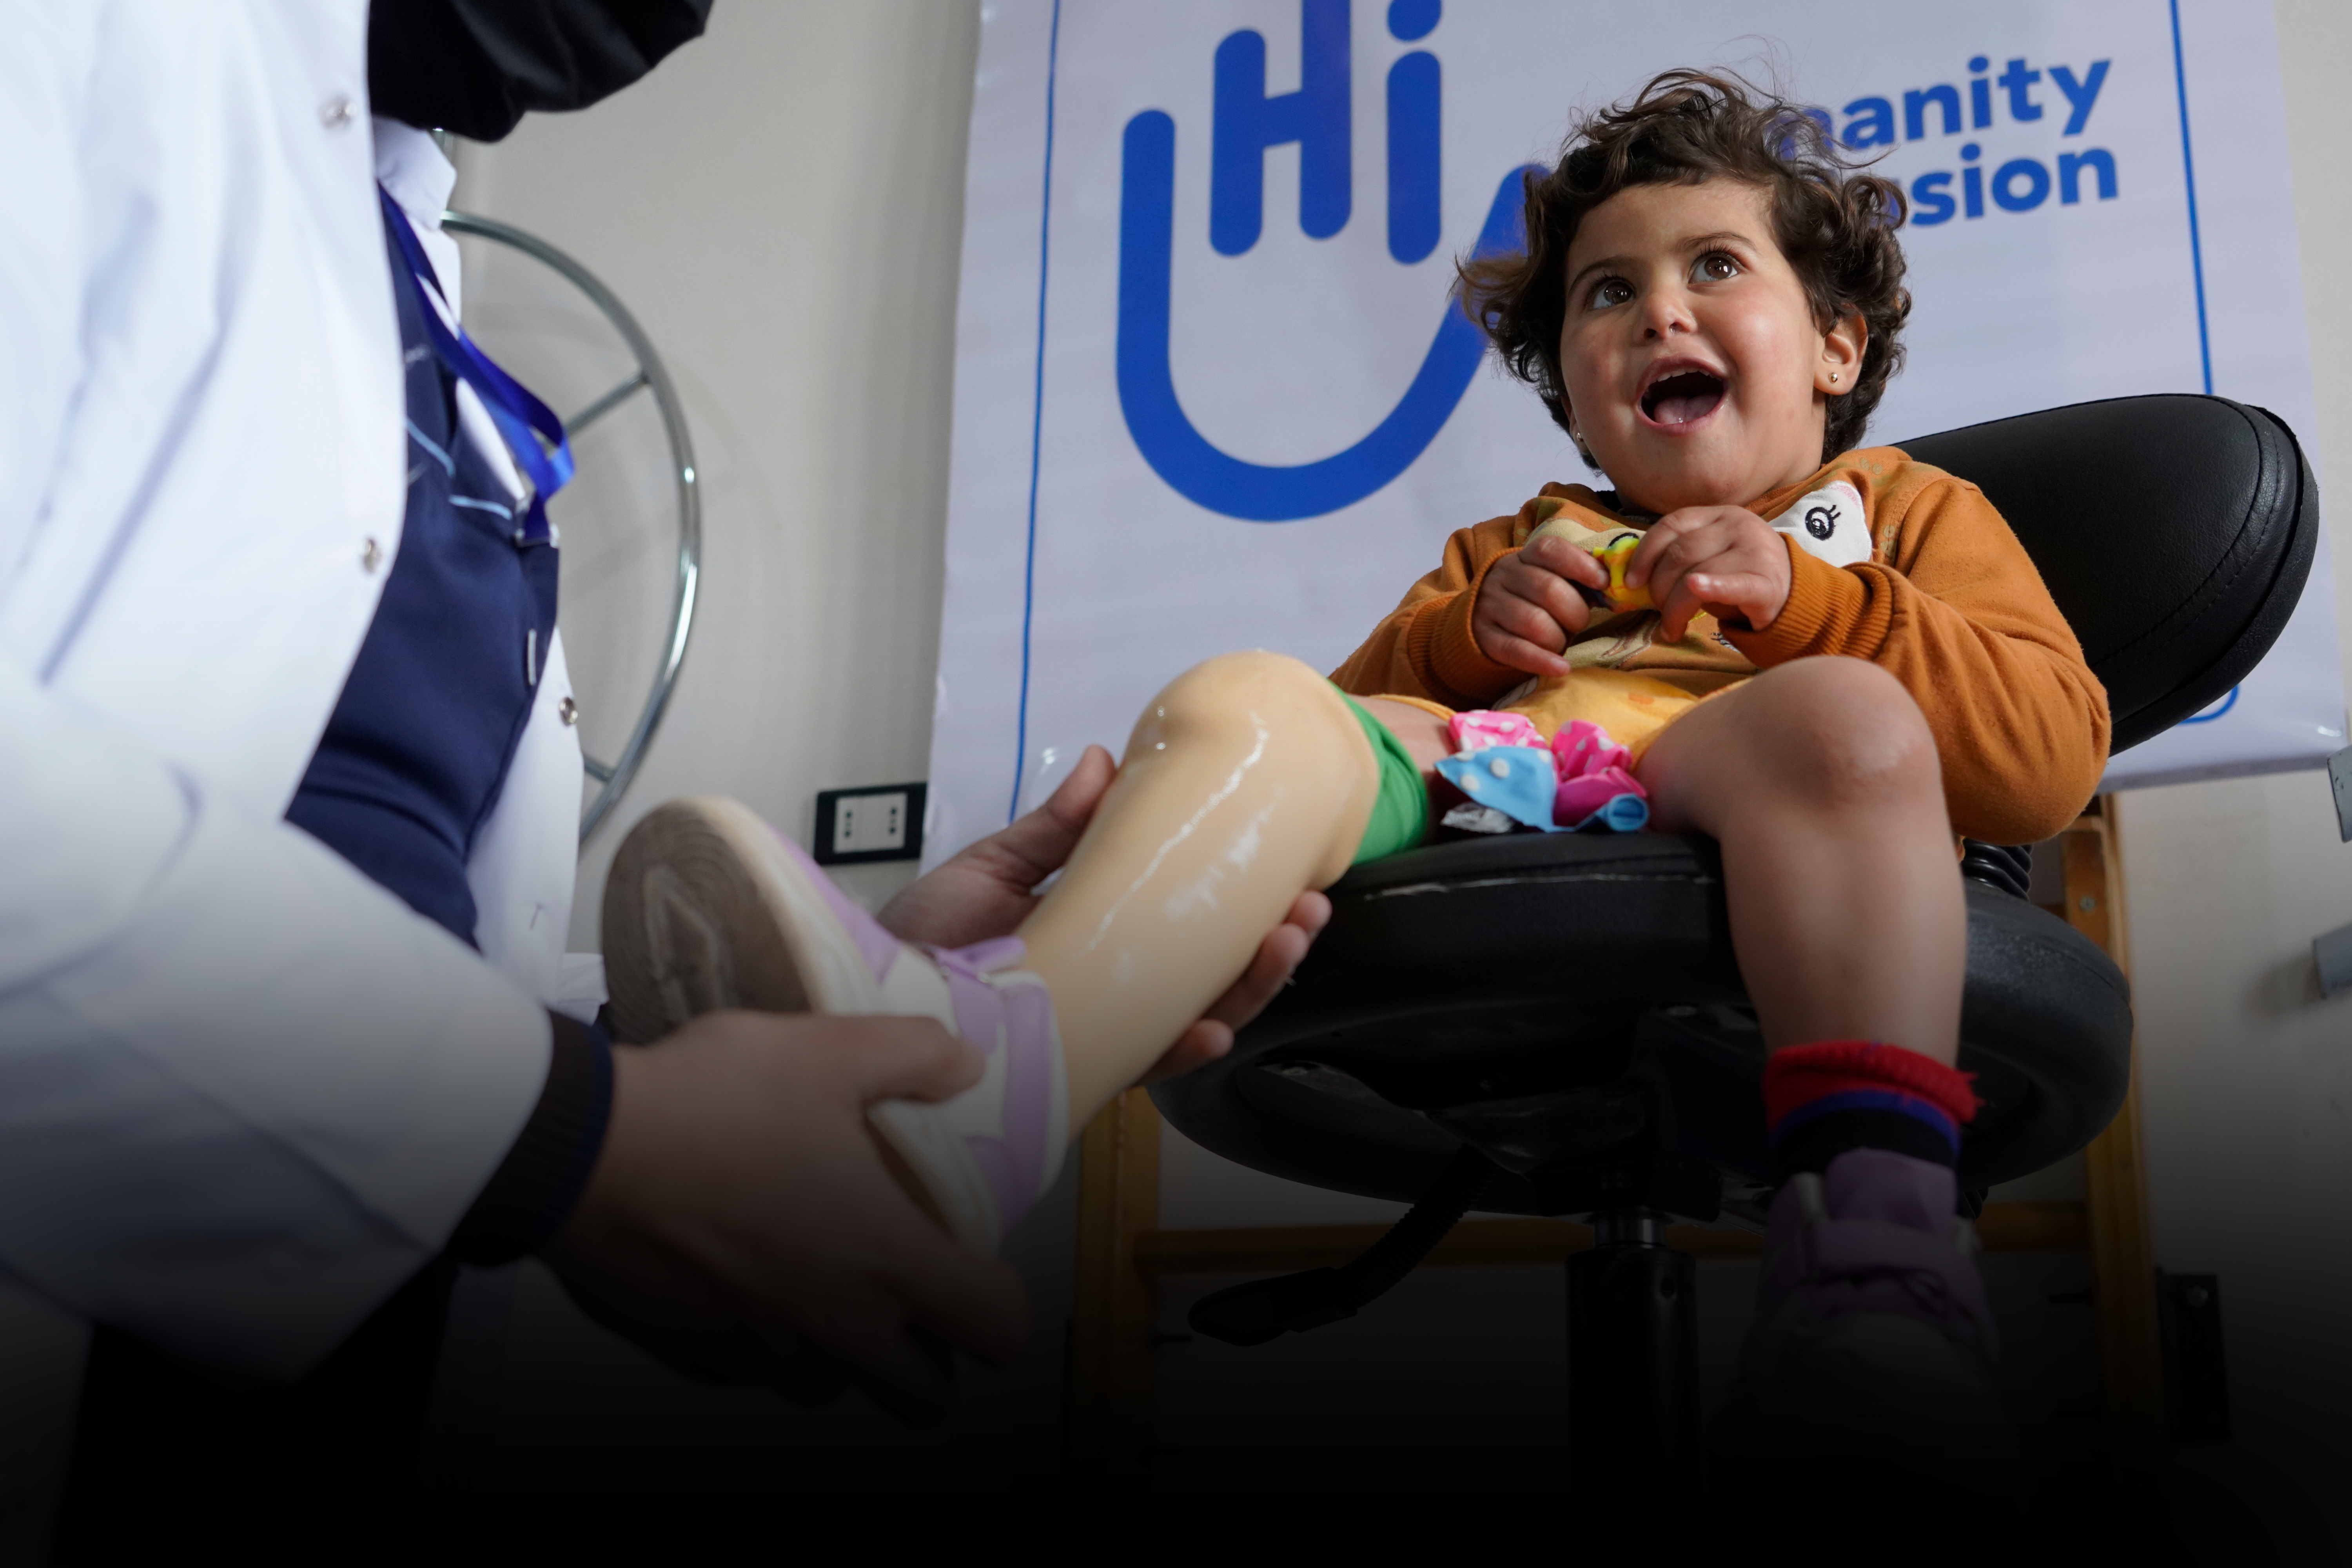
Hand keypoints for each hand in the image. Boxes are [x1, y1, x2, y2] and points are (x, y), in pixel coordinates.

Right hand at [542, 1011, 1026, 1423]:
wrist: (581, 1150)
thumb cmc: (709, 1102)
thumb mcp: (825, 1050)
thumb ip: (913, 1056)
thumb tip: (966, 1064)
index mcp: (885, 1262)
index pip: (997, 1332)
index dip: (999, 1304)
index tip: (974, 1267)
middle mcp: (834, 1330)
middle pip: (925, 1399)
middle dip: (929, 1357)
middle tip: (904, 1294)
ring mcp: (762, 1355)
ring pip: (833, 1384)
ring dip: (839, 1344)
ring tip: (811, 1267)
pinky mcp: (699, 1360)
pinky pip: (755, 1367)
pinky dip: (761, 1333)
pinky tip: (737, 1265)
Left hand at [876, 745, 1331, 1082]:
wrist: (854, 1001)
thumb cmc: (917, 946)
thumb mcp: (992, 870)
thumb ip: (1055, 828)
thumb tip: (1104, 760)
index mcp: (1099, 949)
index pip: (1186, 935)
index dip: (1241, 912)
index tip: (1285, 874)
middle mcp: (1107, 998)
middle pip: (1207, 983)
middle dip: (1266, 953)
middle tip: (1305, 910)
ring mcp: (1091, 1036)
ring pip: (1189, 1025)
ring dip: (1246, 991)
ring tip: (1283, 945)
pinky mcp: (1063, 1072)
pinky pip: (1135, 1068)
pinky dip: (1178, 1051)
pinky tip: (1210, 1027)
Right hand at [1472, 533, 1609, 676]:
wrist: (1485, 618)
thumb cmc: (1532, 599)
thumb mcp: (1551, 580)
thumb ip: (1579, 580)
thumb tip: (1614, 588)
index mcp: (1524, 557)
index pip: (1551, 550)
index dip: (1580, 565)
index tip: (1604, 583)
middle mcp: (1503, 576)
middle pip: (1548, 590)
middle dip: (1575, 612)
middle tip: (1580, 623)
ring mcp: (1490, 606)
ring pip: (1534, 622)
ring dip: (1559, 638)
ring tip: (1562, 642)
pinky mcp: (1484, 637)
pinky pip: (1516, 650)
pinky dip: (1543, 661)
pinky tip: (1562, 668)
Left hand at [1625, 505, 1792, 642]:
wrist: (1794, 593)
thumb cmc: (1739, 574)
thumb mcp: (1710, 554)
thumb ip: (1680, 555)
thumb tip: (1633, 576)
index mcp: (1719, 514)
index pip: (1672, 524)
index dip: (1645, 553)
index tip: (1631, 581)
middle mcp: (1738, 525)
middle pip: (1681, 554)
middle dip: (1659, 588)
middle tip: (1659, 612)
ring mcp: (1755, 551)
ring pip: (1696, 575)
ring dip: (1674, 608)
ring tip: (1671, 628)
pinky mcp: (1766, 582)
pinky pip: (1732, 584)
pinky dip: (1711, 588)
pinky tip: (1696, 591)